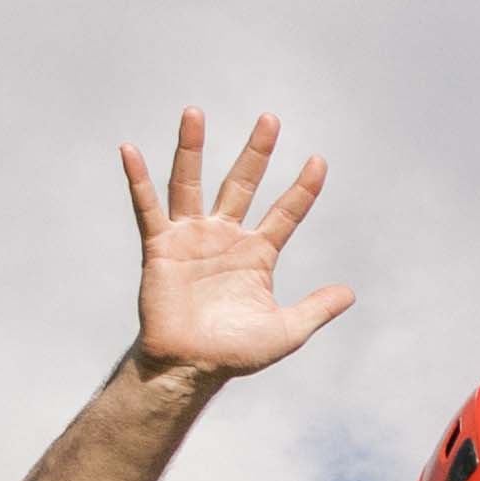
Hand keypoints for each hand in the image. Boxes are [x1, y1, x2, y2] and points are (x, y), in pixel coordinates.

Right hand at [117, 108, 353, 383]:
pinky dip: (137, 180)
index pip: (286, 212)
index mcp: (257, 254)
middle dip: (256, 152)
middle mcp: (224, 237)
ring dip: (192, 148)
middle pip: (243, 183)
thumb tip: (350, 293)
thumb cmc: (235, 352)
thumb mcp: (287, 330)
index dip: (303, 189)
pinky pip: (146, 208)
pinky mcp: (159, 246)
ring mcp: (191, 237)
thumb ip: (317, 308)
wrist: (191, 368)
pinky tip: (129, 150)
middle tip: (270, 118)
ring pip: (191, 183)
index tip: (319, 161)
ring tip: (194, 112)